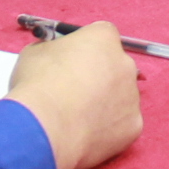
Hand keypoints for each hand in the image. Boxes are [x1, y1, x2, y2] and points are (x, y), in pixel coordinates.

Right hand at [7, 20, 142, 168]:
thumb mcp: (35, 52)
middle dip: (99, 76)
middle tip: (75, 91)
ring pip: (120, 97)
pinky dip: (107, 129)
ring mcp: (132, 95)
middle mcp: (125, 63)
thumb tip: (54, 58)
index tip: (74, 61)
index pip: (102, 36)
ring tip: (77, 117)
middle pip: (115, 66)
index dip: (87, 49)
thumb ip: (53, 51)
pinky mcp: (134, 125)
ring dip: (105, 103)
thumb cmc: (38, 83)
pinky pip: (121, 124)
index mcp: (103, 38)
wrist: (45, 126)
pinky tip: (85, 133)